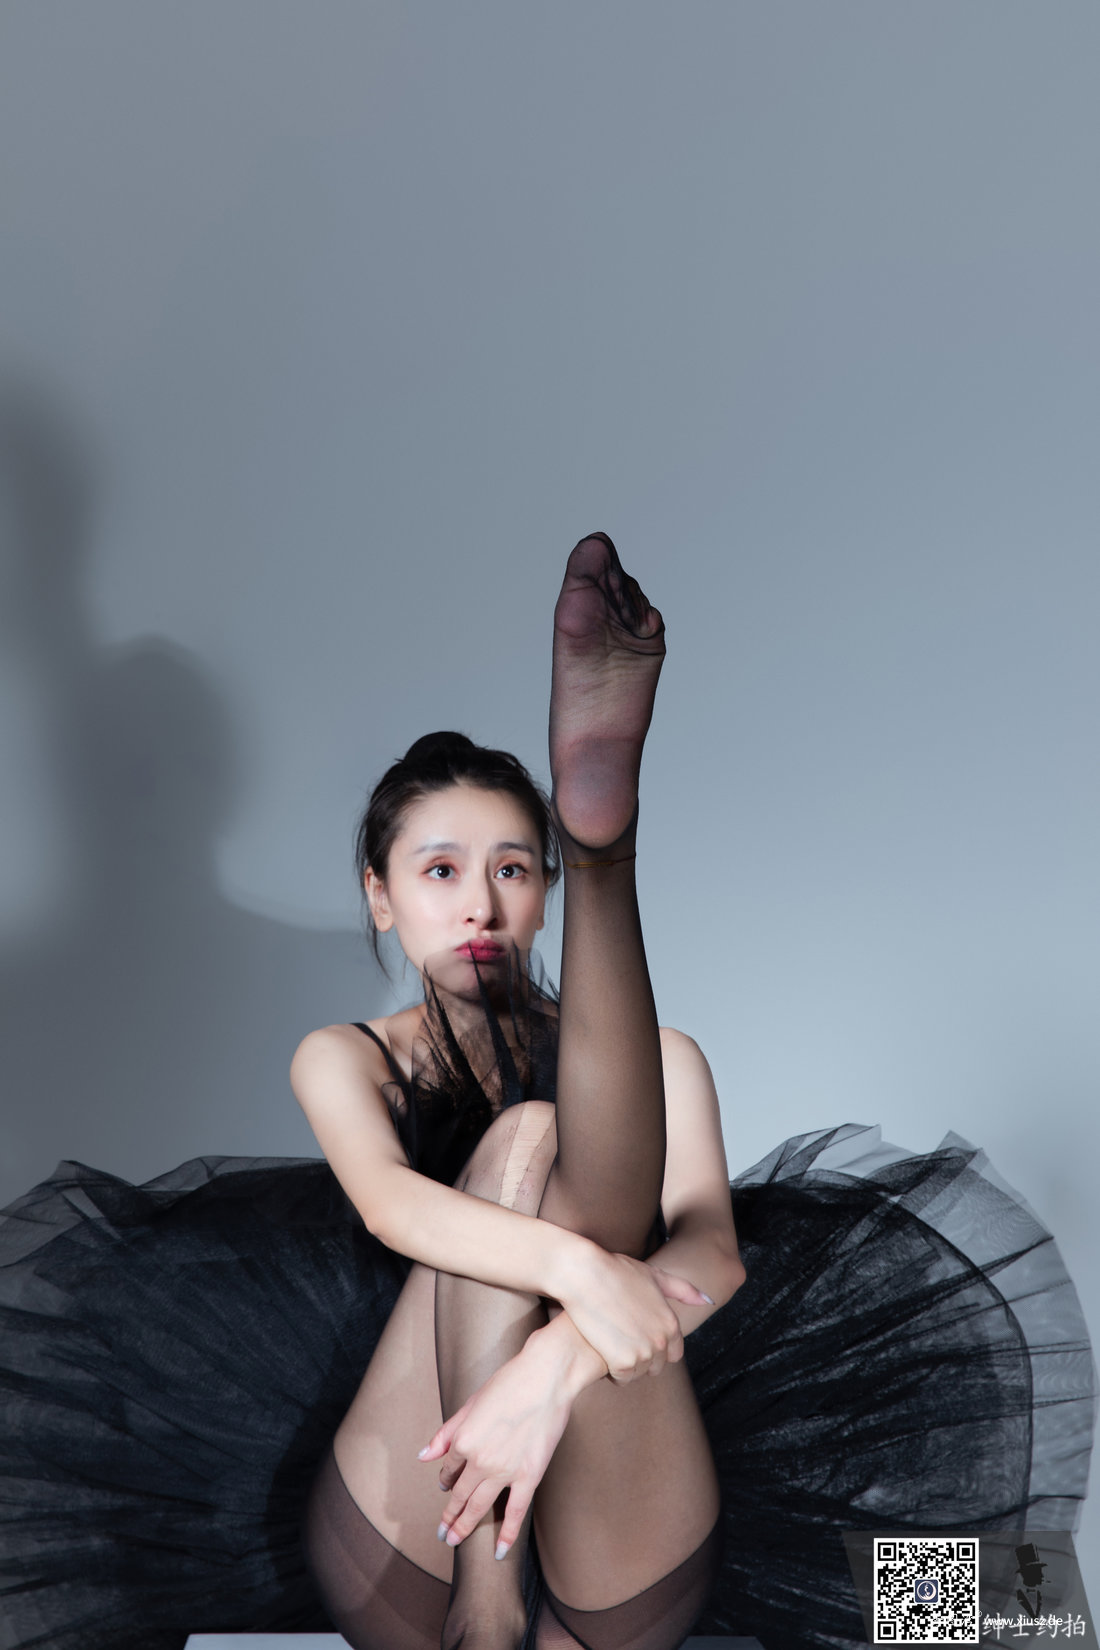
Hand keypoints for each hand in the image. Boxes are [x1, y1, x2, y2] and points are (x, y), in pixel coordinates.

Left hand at [418, 1324, 590, 1556]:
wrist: (545, 1377)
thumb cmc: (509, 1382)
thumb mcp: (470, 1403)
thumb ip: (445, 1433)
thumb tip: (423, 1456)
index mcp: (463, 1439)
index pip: (449, 1468)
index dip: (446, 1479)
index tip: (446, 1487)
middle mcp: (479, 1460)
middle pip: (460, 1495)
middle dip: (449, 1516)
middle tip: (442, 1532)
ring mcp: (504, 1471)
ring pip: (479, 1506)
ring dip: (465, 1526)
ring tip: (455, 1541)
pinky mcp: (529, 1476)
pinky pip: (515, 1512)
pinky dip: (507, 1534)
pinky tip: (500, 1551)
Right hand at [558, 1246, 712, 1382]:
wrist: (585, 1276)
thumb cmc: (616, 1271)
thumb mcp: (654, 1275)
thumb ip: (683, 1290)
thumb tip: (709, 1300)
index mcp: (671, 1323)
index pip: (673, 1354)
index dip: (656, 1347)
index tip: (638, 1336)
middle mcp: (662, 1341)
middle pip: (655, 1367)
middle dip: (641, 1357)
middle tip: (621, 1338)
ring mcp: (643, 1353)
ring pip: (638, 1374)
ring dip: (625, 1364)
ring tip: (611, 1341)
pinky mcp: (622, 1363)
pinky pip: (621, 1378)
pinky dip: (612, 1370)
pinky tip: (603, 1350)